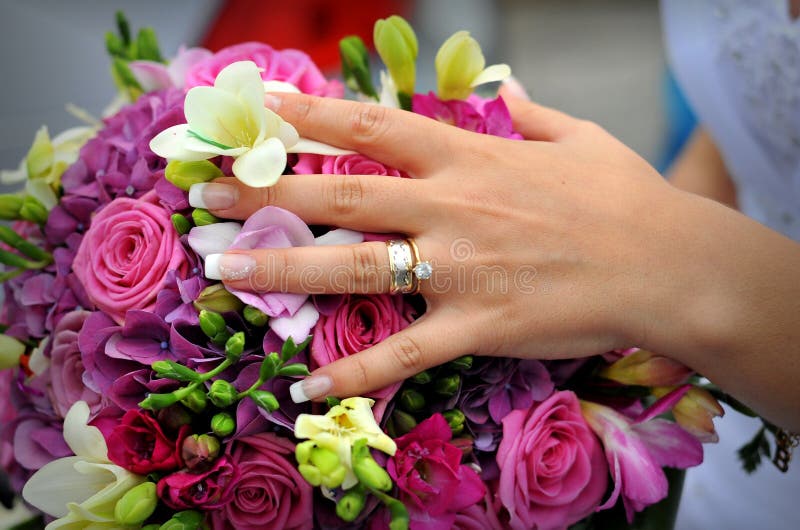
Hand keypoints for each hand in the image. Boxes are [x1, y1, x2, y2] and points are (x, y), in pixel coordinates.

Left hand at [190, 87, 692, 401]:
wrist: (669, 265)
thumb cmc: (626, 198)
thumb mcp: (580, 139)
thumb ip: (532, 112)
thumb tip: (506, 88)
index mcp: (471, 158)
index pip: (374, 128)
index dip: (312, 115)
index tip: (263, 109)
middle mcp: (452, 208)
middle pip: (342, 195)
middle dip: (269, 192)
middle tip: (208, 197)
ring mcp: (459, 268)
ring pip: (354, 265)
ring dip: (283, 266)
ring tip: (224, 270)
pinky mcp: (477, 326)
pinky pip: (403, 351)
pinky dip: (354, 373)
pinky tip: (306, 388)